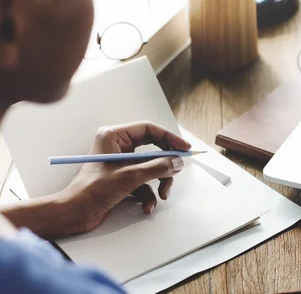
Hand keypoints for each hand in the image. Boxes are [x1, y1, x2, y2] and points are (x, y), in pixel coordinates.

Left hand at [61, 121, 190, 233]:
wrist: (74, 214)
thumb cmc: (91, 191)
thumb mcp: (129, 176)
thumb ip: (157, 167)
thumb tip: (177, 162)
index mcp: (114, 136)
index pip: (149, 129)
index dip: (169, 138)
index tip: (184, 148)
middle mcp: (118, 147)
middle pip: (153, 149)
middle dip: (165, 164)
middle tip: (177, 170)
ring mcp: (121, 163)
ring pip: (151, 167)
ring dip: (159, 182)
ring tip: (161, 195)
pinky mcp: (122, 178)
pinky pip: (144, 181)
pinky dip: (149, 194)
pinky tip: (147, 206)